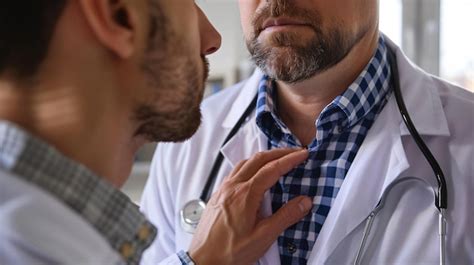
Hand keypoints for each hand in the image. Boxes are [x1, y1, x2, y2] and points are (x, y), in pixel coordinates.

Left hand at [188, 148, 311, 264]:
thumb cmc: (230, 252)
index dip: (289, 159)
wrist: (203, 261)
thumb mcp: (263, 237)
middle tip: (294, 152)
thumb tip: (304, 201)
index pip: (272, 169)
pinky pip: (235, 171)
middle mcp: (233, 186)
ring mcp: (223, 189)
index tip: (302, 154)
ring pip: (244, 163)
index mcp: (246, 194)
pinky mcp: (217, 195)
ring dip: (262, 157)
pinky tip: (253, 173)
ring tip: (276, 158)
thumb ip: (285, 217)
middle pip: (258, 160)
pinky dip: (249, 165)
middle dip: (278, 153)